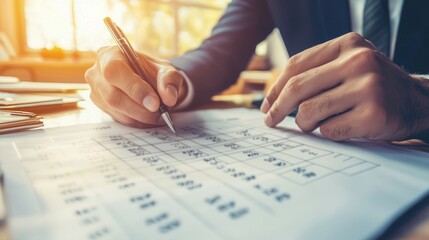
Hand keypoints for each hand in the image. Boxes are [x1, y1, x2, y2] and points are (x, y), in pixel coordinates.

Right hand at [85, 46, 186, 127]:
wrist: (150, 82)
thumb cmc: (154, 73)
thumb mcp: (167, 71)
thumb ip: (170, 80)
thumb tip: (169, 97)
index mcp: (110, 54)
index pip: (115, 71)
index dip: (134, 88)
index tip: (155, 103)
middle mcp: (97, 72)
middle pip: (112, 95)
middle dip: (139, 108)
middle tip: (160, 113)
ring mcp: (96, 90)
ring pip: (115, 109)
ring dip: (140, 116)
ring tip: (158, 115)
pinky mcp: (101, 105)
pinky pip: (117, 117)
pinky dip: (136, 120)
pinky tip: (148, 117)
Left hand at [261, 32, 428, 140]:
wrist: (419, 102)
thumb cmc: (374, 86)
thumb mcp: (350, 66)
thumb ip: (318, 72)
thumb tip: (274, 97)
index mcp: (347, 45)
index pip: (296, 65)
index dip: (275, 87)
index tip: (267, 104)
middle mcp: (357, 62)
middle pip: (297, 87)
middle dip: (278, 108)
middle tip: (270, 120)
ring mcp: (367, 88)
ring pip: (309, 112)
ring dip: (305, 124)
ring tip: (316, 124)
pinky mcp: (373, 114)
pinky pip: (328, 130)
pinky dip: (328, 133)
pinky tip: (342, 127)